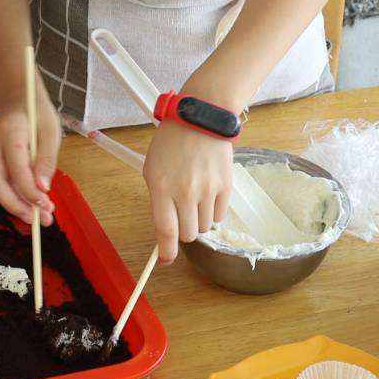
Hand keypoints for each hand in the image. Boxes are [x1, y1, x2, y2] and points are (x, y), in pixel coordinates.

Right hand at [0, 84, 60, 226]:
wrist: (19, 98)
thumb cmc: (37, 112)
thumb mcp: (51, 131)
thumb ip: (47, 159)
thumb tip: (43, 188)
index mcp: (10, 131)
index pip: (15, 167)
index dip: (29, 190)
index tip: (45, 204)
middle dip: (14, 204)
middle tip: (36, 219)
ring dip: (15, 203)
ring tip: (39, 216)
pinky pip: (0, 181)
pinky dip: (14, 195)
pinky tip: (31, 204)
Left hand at [143, 121, 233, 263]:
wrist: (201, 118)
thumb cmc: (171, 141)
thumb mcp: (152, 168)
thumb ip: (157, 199)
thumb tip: (164, 229)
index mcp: (161, 187)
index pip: (165, 231)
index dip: (166, 252)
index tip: (165, 260)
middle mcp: (185, 192)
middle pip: (187, 234)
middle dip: (182, 232)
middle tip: (180, 218)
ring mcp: (208, 190)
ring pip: (204, 226)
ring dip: (197, 220)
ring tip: (194, 200)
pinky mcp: (226, 186)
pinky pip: (220, 215)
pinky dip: (212, 212)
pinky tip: (206, 195)